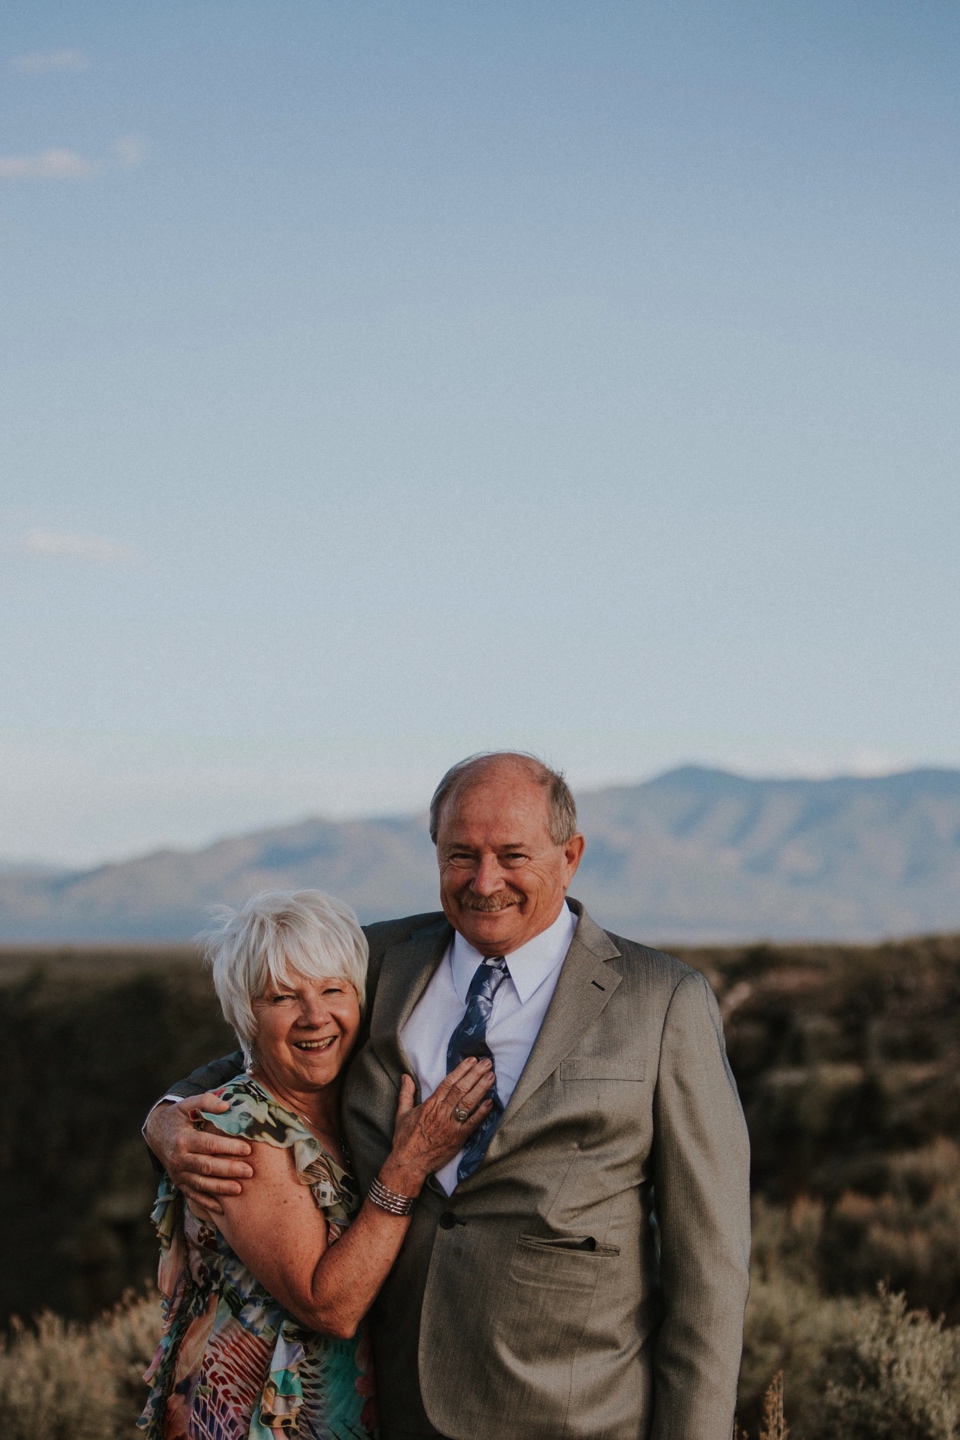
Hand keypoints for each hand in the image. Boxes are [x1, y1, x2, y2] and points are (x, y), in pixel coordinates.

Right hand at [144, 1093, 253, 1213]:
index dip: (228, 1147)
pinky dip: (207, 1203)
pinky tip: (222, 1208)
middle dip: (228, 1170)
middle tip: (249, 1171)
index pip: (208, 1145)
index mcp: (183, 1139)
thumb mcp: (187, 1104)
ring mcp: (178, 1173)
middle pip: (206, 1166)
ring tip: (240, 1189)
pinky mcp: (179, 1183)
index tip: (247, 1149)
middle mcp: (179, 1159)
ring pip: (201, 1183)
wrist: (156, 1133)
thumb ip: (205, 1102)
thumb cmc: (177, 1117)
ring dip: (220, 1188)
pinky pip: (193, 1195)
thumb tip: (226, 1106)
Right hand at [382, 1058, 495, 1194]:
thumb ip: (406, 1093)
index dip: (462, 1070)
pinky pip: (472, 1123)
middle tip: (487, 1063)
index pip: (449, 1082)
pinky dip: (482, 1113)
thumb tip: (405, 1076)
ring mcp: (451, 1125)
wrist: (408, 1164)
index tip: (472, 1060)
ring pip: (468, 1102)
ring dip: (481, 1088)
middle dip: (475, 1074)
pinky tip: (490, 1102)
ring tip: (492, 1076)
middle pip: (461, 1089)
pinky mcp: (457, 1138)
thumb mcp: (402, 1113)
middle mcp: (441, 1112)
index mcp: (430, 1104)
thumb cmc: (405, 1139)